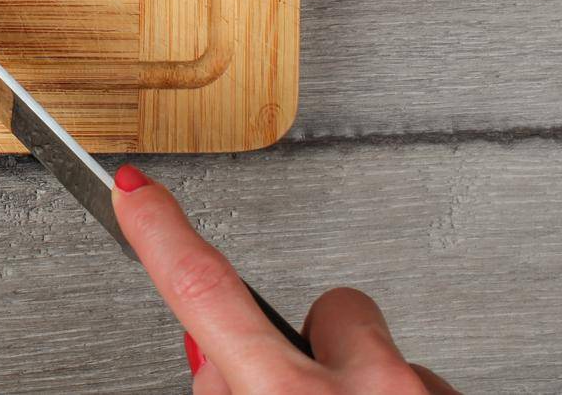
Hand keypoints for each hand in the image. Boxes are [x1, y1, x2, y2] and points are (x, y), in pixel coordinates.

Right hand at [112, 166, 459, 394]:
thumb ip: (229, 394)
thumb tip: (225, 365)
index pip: (204, 292)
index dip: (161, 232)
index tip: (134, 188)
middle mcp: (368, 390)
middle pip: (326, 312)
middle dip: (313, 347)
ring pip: (384, 359)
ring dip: (367, 393)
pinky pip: (426, 387)